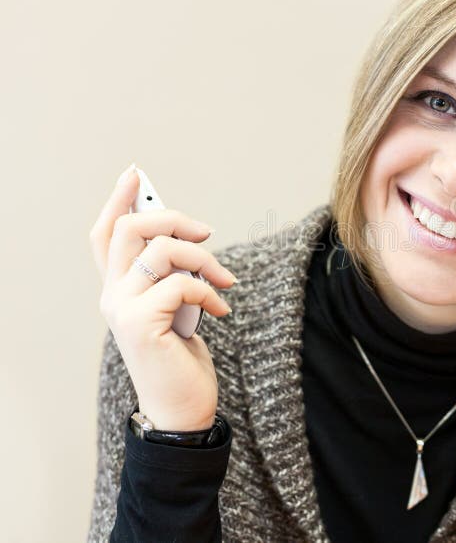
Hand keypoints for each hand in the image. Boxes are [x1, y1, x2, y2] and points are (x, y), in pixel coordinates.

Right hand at [89, 165, 237, 430]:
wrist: (182, 408)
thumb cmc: (181, 356)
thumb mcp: (177, 306)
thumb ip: (171, 274)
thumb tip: (189, 234)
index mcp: (118, 289)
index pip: (105, 235)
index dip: (118, 201)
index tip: (135, 174)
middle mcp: (111, 296)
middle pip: (129, 229)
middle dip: (173, 218)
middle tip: (207, 231)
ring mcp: (122, 309)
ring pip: (160, 249)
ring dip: (203, 257)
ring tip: (224, 279)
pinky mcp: (140, 324)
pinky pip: (181, 283)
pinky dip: (209, 290)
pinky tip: (221, 308)